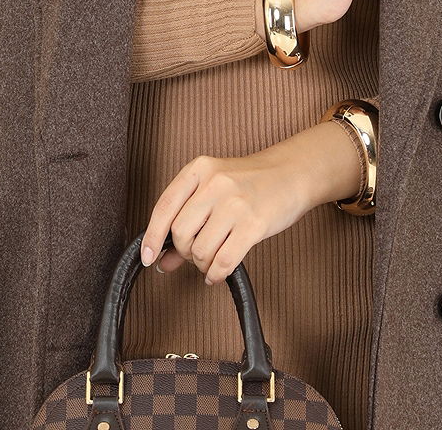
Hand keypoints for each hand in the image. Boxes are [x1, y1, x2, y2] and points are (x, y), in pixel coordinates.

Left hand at [139, 127, 346, 284]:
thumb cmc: (251, 183)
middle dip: (185, 251)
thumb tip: (162, 260)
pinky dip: (216, 273)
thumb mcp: (214, 191)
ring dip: (202, 264)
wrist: (292, 173)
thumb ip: (187, 221)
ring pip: (200, 250)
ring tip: (212, 259)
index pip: (164, 207)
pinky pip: (224, 261)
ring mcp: (235, 203)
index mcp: (200, 169)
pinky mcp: (254, 224)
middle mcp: (215, 183)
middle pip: (180, 232)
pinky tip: (218, 272)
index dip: (152, 237)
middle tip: (196, 253)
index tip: (149, 257)